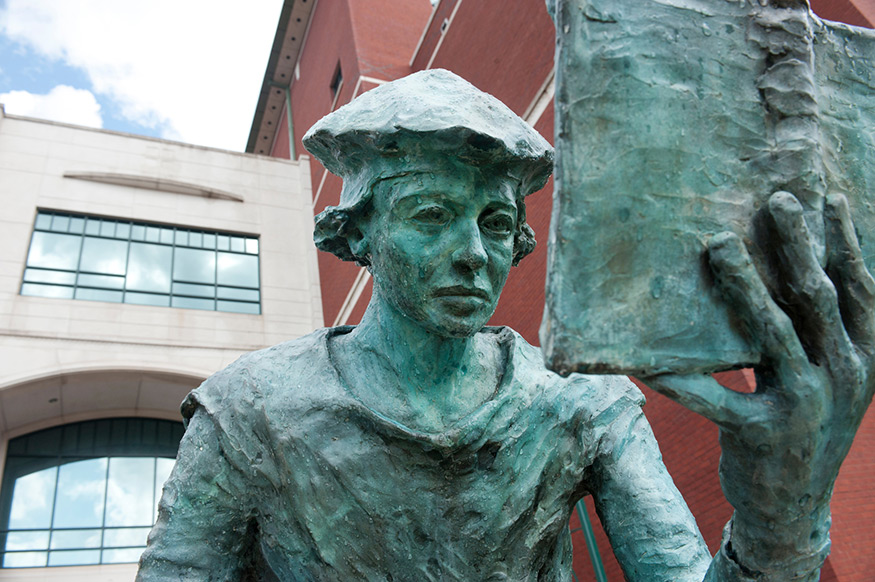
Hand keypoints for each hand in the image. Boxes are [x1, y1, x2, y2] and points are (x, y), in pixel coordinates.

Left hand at [643, 192, 874, 578]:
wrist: (791, 508)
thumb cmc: (800, 429)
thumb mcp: (824, 382)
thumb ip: (811, 339)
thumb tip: (774, 276)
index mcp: (862, 360)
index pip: (860, 290)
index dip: (845, 242)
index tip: (827, 195)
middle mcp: (844, 378)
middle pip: (819, 299)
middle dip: (799, 245)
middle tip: (776, 199)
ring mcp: (805, 406)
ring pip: (774, 334)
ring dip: (745, 285)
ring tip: (719, 244)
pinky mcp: (763, 434)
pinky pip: (715, 397)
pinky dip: (681, 376)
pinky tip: (649, 357)